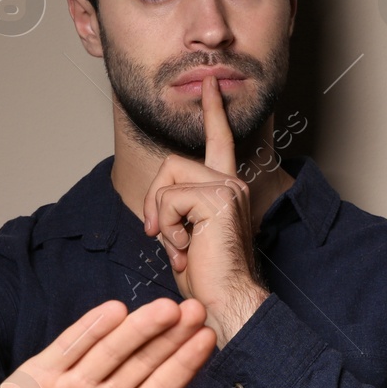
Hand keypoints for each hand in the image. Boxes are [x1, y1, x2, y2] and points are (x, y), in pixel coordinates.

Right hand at [0, 297, 216, 387]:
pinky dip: (89, 331)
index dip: (183, 366)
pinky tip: (113, 313)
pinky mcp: (38, 378)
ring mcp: (71, 386)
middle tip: (199, 311)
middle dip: (170, 338)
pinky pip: (68, 349)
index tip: (208, 340)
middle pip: (142, 363)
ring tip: (166, 309)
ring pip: (111, 351)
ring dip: (137, 329)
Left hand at [141, 69, 269, 345]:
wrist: (225, 303)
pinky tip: (187, 249)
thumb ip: (177, 209)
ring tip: (180, 247)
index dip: (213, 112)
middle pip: (171, 163)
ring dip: (160, 218)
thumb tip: (158, 203)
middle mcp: (232, 182)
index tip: (211, 84)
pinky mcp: (218, 197)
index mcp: (227, 189)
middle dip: (154, 201)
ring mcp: (228, 187)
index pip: (219, 141)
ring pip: (167, 180)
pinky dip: (166, 228)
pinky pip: (168, 200)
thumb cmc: (207, 279)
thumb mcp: (185, 235)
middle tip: (161, 236)